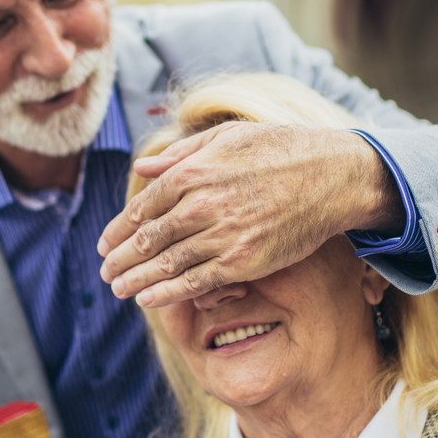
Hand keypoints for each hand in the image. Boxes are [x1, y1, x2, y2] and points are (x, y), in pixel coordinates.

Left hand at [97, 123, 400, 306]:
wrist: (331, 176)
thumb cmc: (280, 150)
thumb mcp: (226, 137)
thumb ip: (181, 155)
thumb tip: (142, 168)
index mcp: (194, 171)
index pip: (143, 207)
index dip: (119, 229)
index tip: (106, 243)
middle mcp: (202, 204)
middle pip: (148, 238)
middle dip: (121, 258)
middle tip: (105, 271)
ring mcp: (222, 235)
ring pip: (166, 264)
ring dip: (136, 280)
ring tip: (118, 290)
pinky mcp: (243, 261)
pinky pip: (196, 283)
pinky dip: (168, 294)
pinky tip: (148, 301)